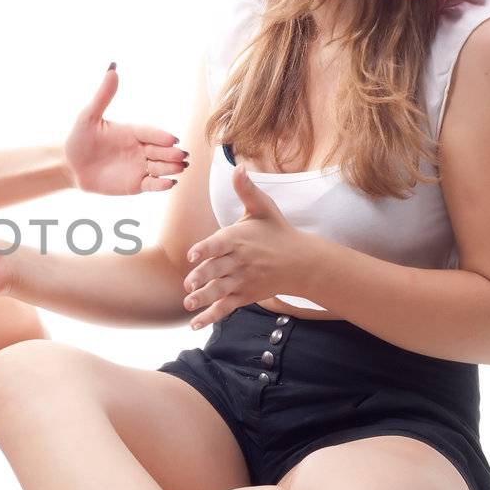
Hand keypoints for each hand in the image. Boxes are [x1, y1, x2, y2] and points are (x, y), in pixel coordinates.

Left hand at [64, 63, 188, 194]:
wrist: (69, 166)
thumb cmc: (78, 139)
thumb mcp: (88, 117)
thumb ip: (103, 96)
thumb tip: (112, 68)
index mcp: (132, 131)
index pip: (150, 132)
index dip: (160, 136)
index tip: (172, 139)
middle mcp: (140, 148)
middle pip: (160, 150)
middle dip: (172, 152)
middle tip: (181, 154)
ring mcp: (140, 166)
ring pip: (161, 166)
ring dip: (171, 167)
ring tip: (180, 168)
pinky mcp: (136, 184)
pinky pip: (152, 184)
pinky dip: (162, 184)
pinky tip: (170, 183)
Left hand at [182, 166, 312, 328]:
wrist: (302, 262)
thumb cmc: (277, 231)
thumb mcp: (263, 208)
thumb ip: (246, 190)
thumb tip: (239, 165)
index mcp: (239, 239)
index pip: (219, 244)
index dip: (205, 249)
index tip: (192, 255)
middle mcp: (239, 261)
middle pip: (218, 270)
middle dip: (202, 277)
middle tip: (188, 284)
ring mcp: (242, 280)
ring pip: (220, 290)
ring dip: (204, 298)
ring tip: (188, 303)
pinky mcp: (244, 295)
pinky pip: (226, 307)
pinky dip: (211, 316)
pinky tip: (195, 324)